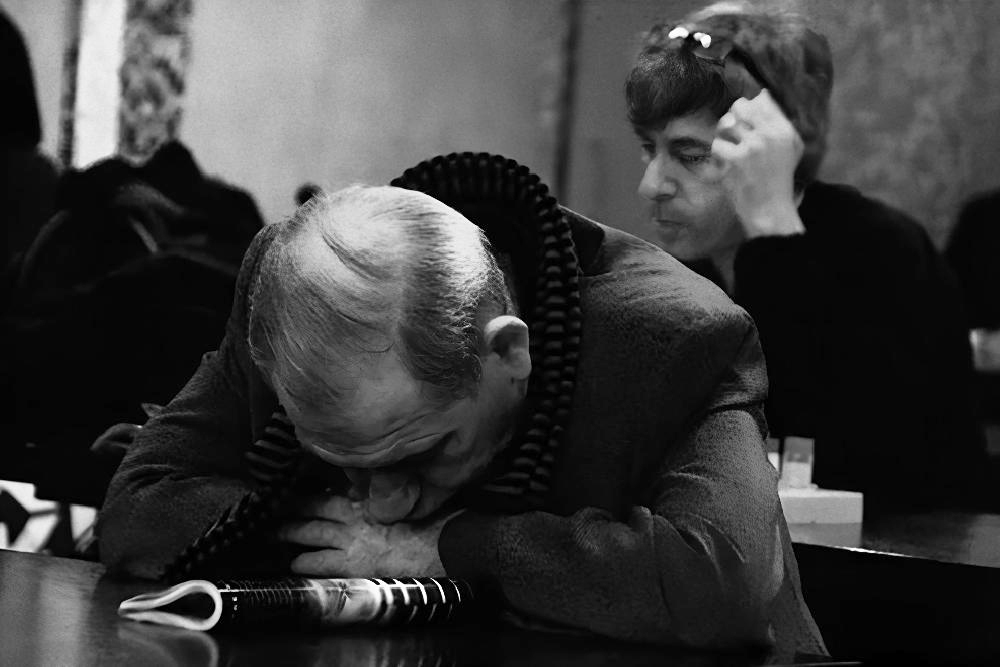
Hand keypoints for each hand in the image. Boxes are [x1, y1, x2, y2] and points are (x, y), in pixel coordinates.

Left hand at [279, 495, 459, 576]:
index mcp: (366, 499)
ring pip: (309, 533)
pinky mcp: (349, 564)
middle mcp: (352, 515)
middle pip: (313, 508)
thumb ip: (377, 493)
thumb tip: (358, 487)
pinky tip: (295, 566)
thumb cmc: (424, 525)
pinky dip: (303, 563)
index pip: (330, 490)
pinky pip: (316, 563)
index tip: (295, 491)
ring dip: (289, 533)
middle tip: (274, 509)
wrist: (436, 548)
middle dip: (292, 509)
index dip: (310, 491)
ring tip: (274, 534)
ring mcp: (348, 540)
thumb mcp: (401, 501)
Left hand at [711, 89, 805, 238]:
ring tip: (729, 149)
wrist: (769, 210)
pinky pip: (717, 145)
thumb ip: (779, 122)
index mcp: (785, 129)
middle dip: (733, 118)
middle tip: (734, 136)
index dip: (749, 108)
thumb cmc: (778, 180)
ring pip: (726, 123)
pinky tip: (726, 166)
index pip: (762, 99)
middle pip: (741, 106)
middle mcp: (771, 134)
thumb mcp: (790, 148)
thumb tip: (763, 94)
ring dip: (723, 135)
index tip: (745, 123)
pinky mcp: (736, 159)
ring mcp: (753, 145)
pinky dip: (718, 157)